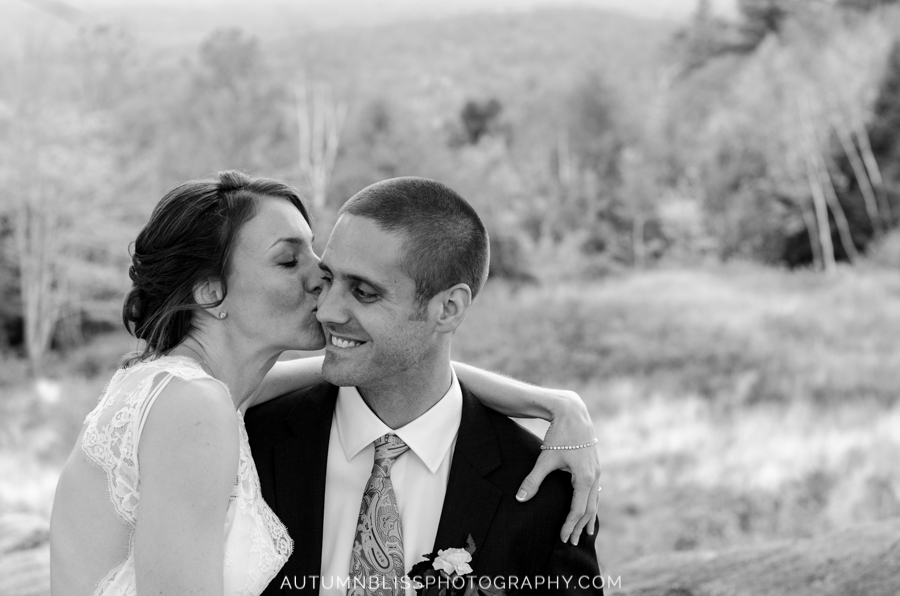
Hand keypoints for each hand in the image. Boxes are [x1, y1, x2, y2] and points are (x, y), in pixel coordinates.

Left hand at [515, 390, 599, 544]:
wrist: (573, 413)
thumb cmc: (559, 436)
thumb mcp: (545, 458)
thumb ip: (533, 480)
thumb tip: (520, 499)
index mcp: (585, 478)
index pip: (578, 510)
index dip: (569, 525)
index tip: (562, 538)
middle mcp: (595, 477)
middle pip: (589, 509)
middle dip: (580, 527)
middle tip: (572, 543)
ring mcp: (597, 471)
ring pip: (594, 500)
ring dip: (588, 517)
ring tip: (586, 533)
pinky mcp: (595, 466)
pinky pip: (595, 491)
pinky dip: (591, 503)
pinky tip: (590, 509)